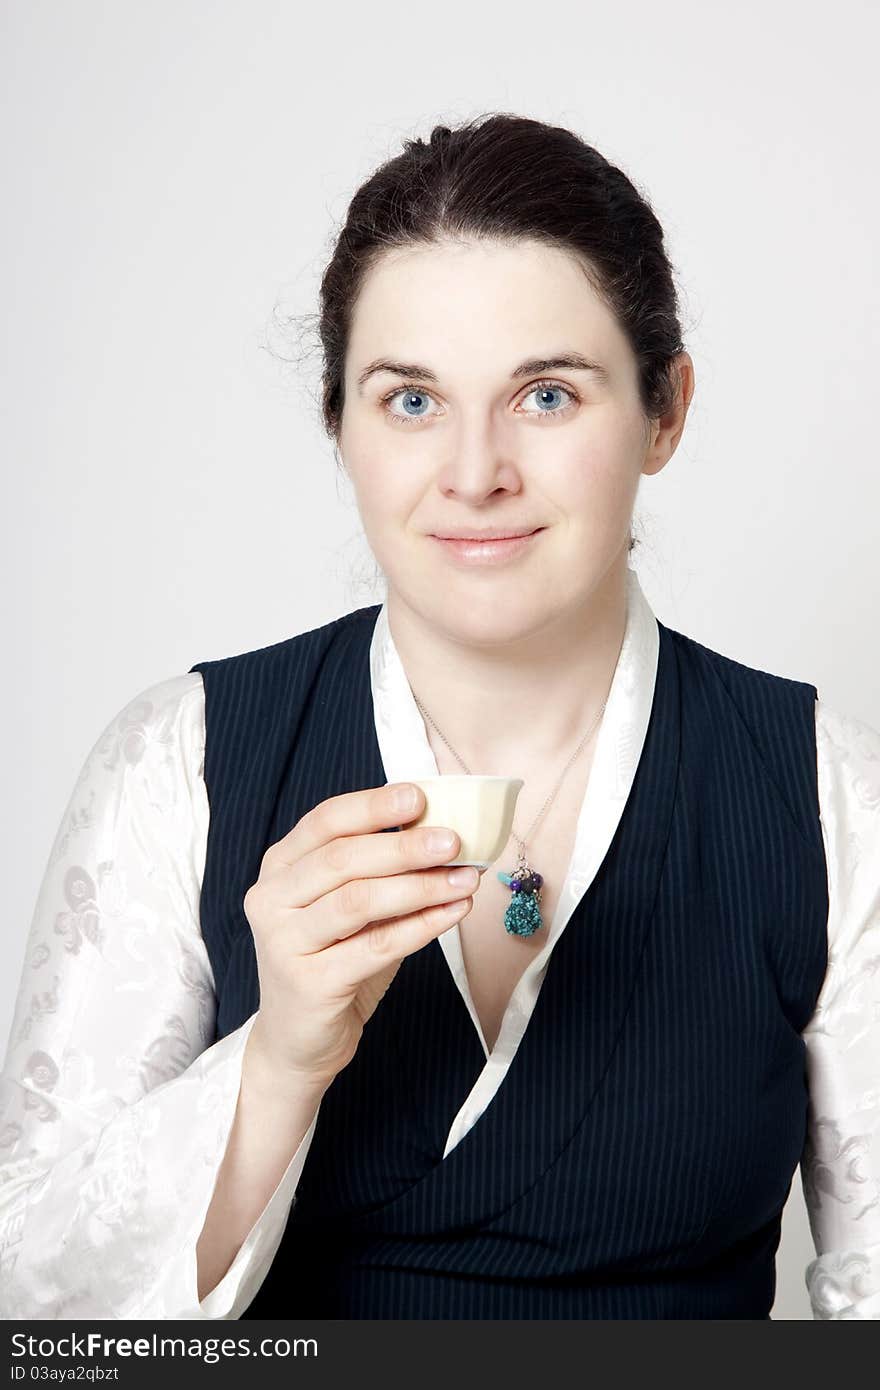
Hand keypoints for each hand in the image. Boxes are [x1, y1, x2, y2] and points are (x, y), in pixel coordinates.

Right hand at [242, 782, 483, 1089]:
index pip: (324, 822)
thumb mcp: (347, 907)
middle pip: (342, 859)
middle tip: (454, 840)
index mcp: (279, 868)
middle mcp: (271, 900)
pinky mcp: (308, 984)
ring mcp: (283, 943)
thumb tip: (442, 832)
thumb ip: (378, 871)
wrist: (298, 1041)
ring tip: (466, 877)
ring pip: (359, 901)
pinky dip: (422, 926)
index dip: (372, 807)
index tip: (419, 797)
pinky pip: (376, 946)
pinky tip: (454, 912)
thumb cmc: (332, 961)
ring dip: (420, 885)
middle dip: (404, 846)